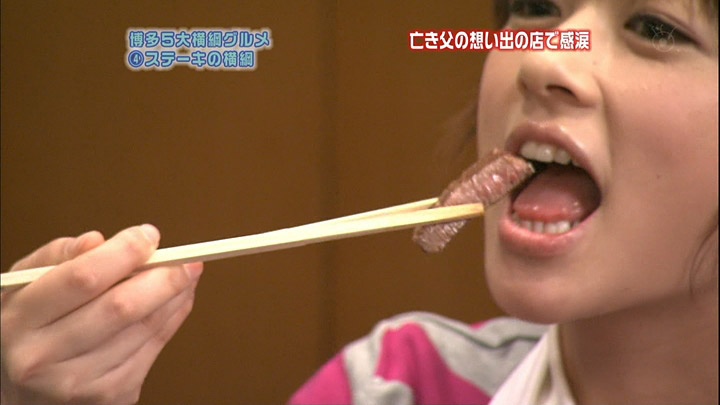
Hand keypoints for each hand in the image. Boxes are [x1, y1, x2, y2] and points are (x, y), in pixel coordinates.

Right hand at [1, 225, 202, 403]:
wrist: (18, 395)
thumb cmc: (27, 329)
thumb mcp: (23, 286)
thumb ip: (57, 256)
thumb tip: (98, 240)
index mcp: (20, 319)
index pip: (84, 277)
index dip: (125, 251)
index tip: (148, 235)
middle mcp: (45, 356)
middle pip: (122, 306)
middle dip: (164, 276)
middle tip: (185, 258)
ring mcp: (79, 383)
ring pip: (145, 328)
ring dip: (176, 296)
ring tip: (187, 274)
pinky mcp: (109, 396)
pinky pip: (153, 349)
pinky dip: (172, 319)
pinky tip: (177, 301)